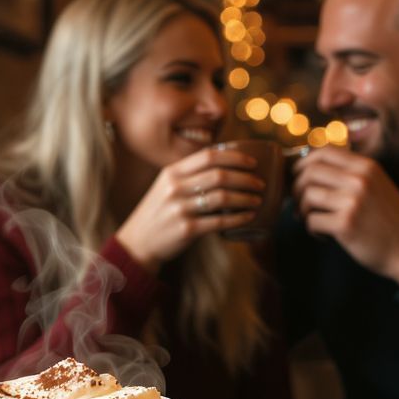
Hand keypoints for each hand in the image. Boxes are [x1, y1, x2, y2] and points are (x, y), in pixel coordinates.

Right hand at [115, 147, 264, 270]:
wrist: (138, 242)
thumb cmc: (159, 212)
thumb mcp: (167, 186)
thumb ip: (189, 175)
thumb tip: (226, 165)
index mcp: (172, 172)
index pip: (209, 156)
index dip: (235, 157)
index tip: (252, 162)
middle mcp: (175, 188)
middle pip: (219, 175)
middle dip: (246, 178)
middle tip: (260, 183)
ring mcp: (180, 208)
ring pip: (222, 197)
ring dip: (245, 198)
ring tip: (257, 200)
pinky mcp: (186, 229)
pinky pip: (219, 221)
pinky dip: (238, 218)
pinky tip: (249, 216)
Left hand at [292, 145, 398, 284]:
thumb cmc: (390, 221)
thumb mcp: (377, 186)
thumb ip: (351, 174)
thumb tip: (308, 170)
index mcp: (367, 166)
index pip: (324, 151)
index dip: (303, 162)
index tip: (297, 176)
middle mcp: (359, 179)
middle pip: (309, 172)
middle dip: (296, 188)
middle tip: (298, 204)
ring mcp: (353, 201)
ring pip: (307, 196)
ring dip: (303, 211)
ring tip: (313, 221)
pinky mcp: (346, 225)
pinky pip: (312, 221)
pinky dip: (312, 230)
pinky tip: (324, 237)